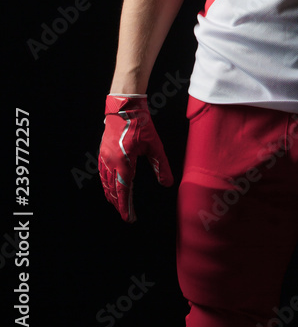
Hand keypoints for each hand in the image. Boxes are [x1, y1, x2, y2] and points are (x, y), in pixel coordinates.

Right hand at [98, 94, 173, 221]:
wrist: (124, 107)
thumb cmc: (140, 124)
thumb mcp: (154, 145)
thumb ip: (161, 166)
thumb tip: (167, 183)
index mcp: (124, 162)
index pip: (124, 190)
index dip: (126, 206)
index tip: (129, 218)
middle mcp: (111, 162)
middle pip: (112, 189)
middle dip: (118, 203)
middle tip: (125, 214)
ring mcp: (104, 156)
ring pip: (105, 182)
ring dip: (111, 195)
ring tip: (116, 204)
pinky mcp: (102, 151)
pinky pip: (102, 172)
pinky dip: (105, 183)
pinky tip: (108, 186)